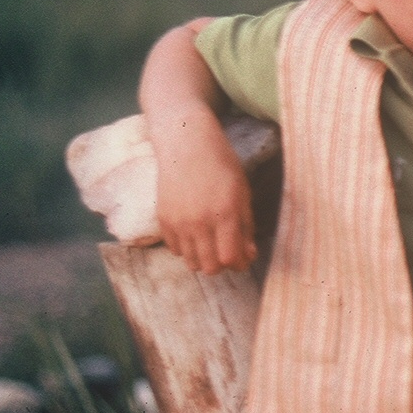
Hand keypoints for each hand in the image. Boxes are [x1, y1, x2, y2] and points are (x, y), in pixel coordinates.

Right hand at [154, 106, 255, 273]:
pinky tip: (194, 234)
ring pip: (191, 262)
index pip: (230, 258)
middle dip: (222, 264)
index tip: (243, 257)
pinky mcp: (163, 220)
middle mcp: (200, 222)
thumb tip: (249, 254)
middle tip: (227, 251)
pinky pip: (175, 250)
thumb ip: (246, 226)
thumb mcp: (242, 192)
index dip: (239, 262)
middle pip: (210, 267)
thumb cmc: (221, 165)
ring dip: (204, 259)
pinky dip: (186, 249)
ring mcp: (179, 223)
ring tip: (211, 244)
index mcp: (225, 214)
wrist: (186, 145)